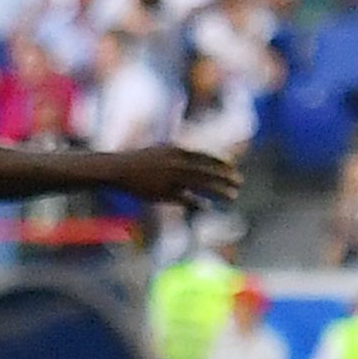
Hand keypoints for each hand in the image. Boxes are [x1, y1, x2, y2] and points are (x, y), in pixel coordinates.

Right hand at [127, 148, 244, 208]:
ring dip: (219, 191)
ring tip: (233, 196)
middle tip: (240, 182)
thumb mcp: (160, 151)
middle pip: (207, 171)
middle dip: (226, 177)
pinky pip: (186, 199)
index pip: (204, 156)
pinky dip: (197, 203)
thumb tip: (191, 158)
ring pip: (201, 185)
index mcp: (176, 150)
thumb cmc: (139, 160)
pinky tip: (207, 208)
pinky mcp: (164, 193)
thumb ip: (177, 155)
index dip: (220, 162)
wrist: (117, 168)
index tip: (233, 167)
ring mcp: (171, 178)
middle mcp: (176, 163)